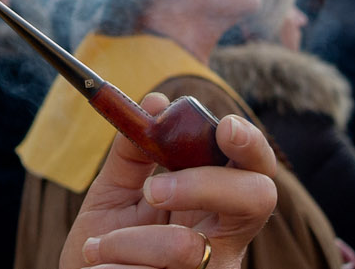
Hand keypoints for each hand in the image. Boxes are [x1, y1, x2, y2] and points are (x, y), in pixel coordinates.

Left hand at [63, 93, 279, 268]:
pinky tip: (100, 267)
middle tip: (153, 189)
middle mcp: (224, 237)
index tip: (225, 128)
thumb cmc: (105, 242)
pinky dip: (117, 266)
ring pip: (188, 247)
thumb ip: (133, 152)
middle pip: (258, 198)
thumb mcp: (114, 191)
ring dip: (129, 241)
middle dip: (203, 185)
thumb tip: (157, 102)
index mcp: (214, 203)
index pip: (254, 168)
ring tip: (96, 248)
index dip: (251, 145)